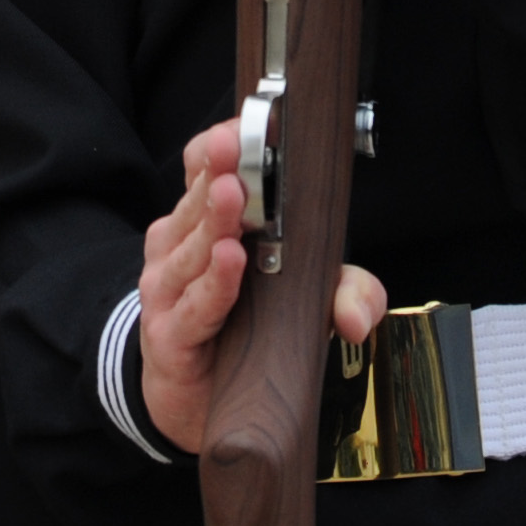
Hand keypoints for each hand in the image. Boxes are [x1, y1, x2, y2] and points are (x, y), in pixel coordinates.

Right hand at [133, 120, 384, 455]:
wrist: (192, 400)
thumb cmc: (237, 331)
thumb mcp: (298, 303)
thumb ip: (341, 295)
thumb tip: (357, 315)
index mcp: (201, 220)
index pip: (200, 167)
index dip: (218, 144)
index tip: (244, 124)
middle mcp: (178, 244)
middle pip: (199, 199)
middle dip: (222, 170)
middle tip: (238, 145)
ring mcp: (168, 287)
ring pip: (195, 246)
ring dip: (217, 219)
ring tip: (237, 194)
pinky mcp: (170, 332)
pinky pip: (196, 302)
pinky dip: (216, 281)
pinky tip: (231, 260)